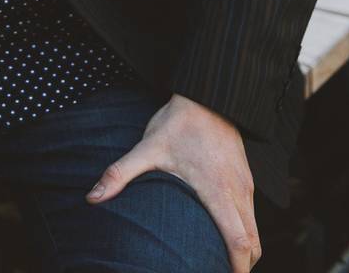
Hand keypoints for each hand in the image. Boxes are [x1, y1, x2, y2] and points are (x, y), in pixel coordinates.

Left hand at [85, 92, 260, 271]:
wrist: (207, 94)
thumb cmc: (178, 121)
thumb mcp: (147, 146)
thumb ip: (120, 173)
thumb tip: (93, 197)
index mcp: (218, 191)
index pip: (240, 242)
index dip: (236, 268)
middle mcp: (238, 191)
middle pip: (254, 243)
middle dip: (242, 266)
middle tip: (219, 272)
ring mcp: (246, 184)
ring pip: (255, 229)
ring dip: (244, 249)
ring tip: (220, 260)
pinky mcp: (246, 177)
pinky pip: (251, 213)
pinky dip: (245, 230)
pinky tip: (223, 232)